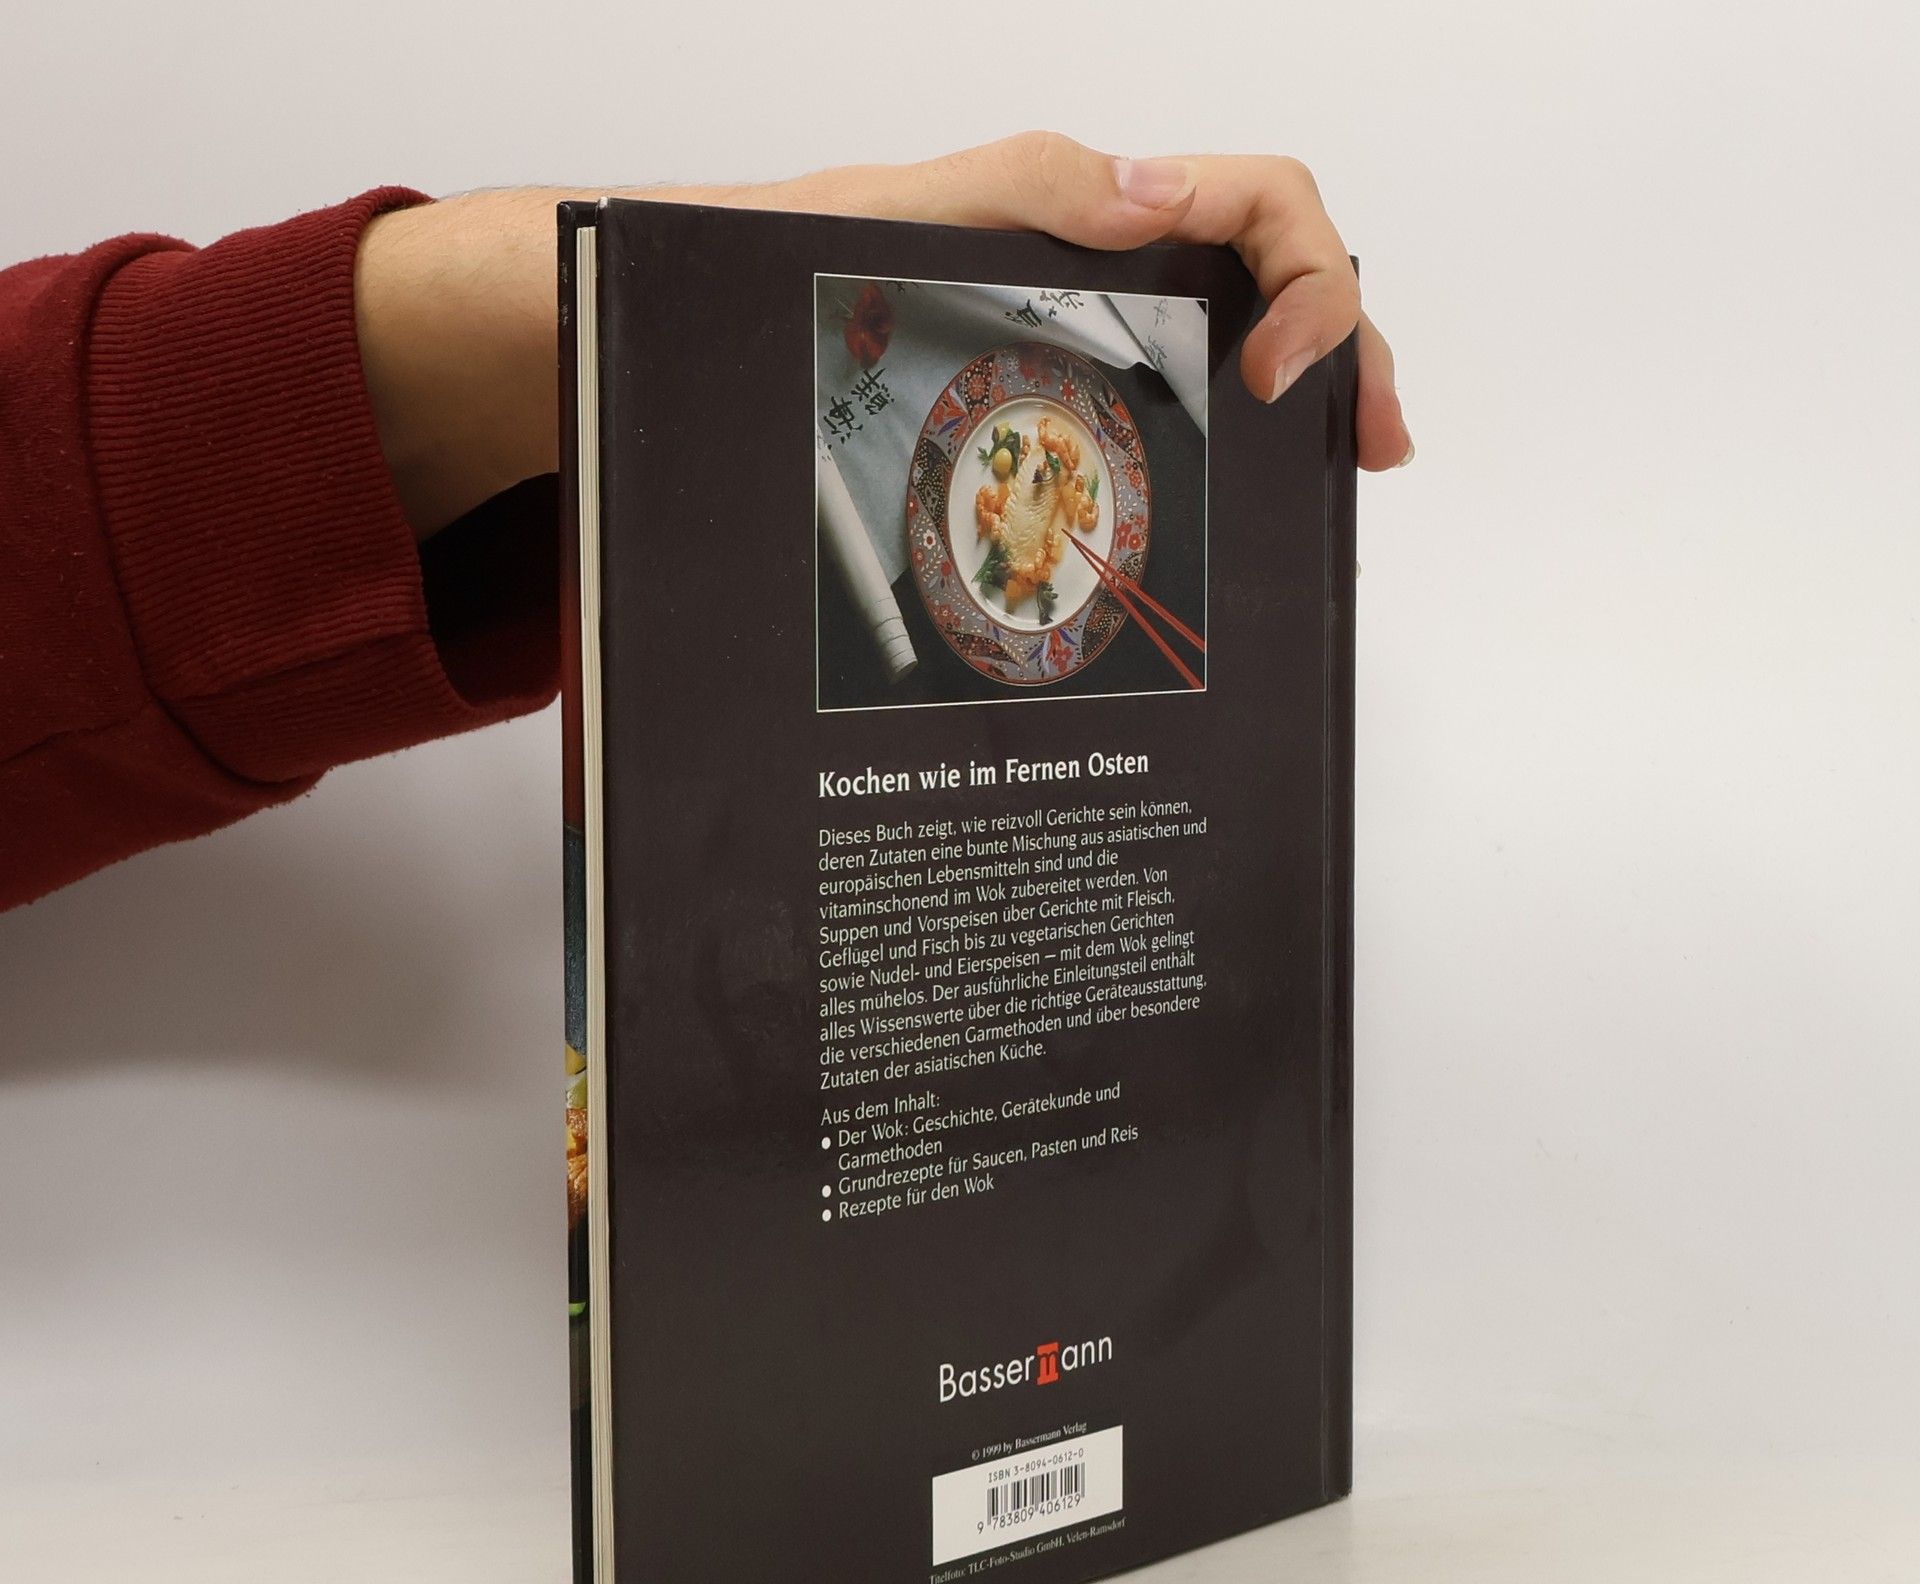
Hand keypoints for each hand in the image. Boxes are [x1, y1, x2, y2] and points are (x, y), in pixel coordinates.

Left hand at [356, 133, 1410, 538]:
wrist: (684, 351)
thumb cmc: (769, 275)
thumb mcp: (889, 217)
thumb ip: (1020, 191)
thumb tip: (1152, 192)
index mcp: (1085, 210)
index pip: (1260, 201)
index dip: (1310, 277)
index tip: (1279, 374)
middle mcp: (1100, 277)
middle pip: (1274, 290)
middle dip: (1345, 354)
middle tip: (1368, 448)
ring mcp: (1078, 355)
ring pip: (1226, 365)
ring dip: (1295, 416)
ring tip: (1318, 490)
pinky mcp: (1041, 424)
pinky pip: (1153, 434)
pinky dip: (1211, 470)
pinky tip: (1219, 522)